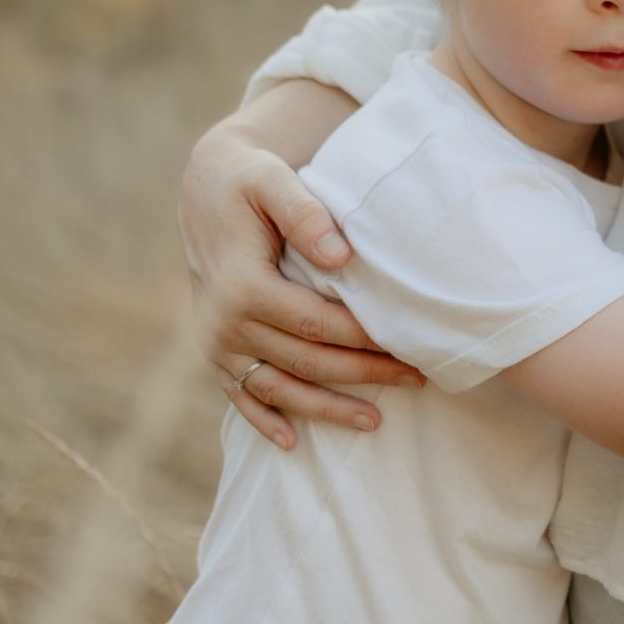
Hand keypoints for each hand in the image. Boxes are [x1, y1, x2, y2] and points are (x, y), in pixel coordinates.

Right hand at [182, 125, 420, 448]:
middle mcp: (224, 323)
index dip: (365, 339)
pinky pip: (241, 396)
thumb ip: (306, 214)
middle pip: (306, 361)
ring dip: (326, 409)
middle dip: (363, 375)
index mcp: (242, 286)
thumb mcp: (274, 180)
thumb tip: (340, 258)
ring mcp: (215, 344)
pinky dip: (266, 422)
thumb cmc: (249, 181)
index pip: (317, 324)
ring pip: (278, 390)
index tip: (411, 344)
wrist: (206, 188)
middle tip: (417, 379)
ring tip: (376, 421)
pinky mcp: (212, 353)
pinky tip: (295, 443)